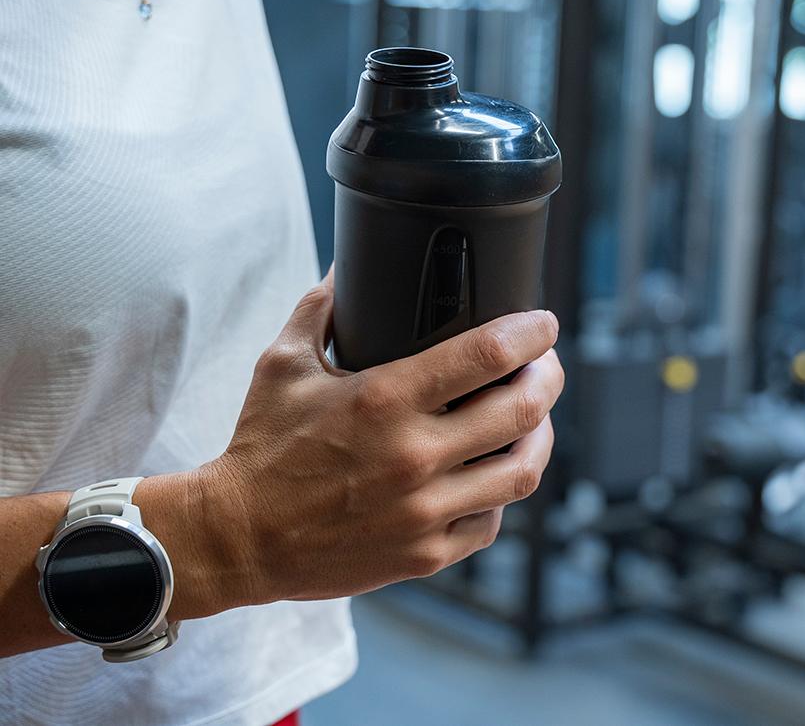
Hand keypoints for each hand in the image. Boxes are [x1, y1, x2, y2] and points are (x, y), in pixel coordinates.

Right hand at [192, 269, 562, 607]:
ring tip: (536, 418)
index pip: (486, 354)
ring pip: (522, 470)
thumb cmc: (261, 447)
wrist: (238, 538)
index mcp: (383, 399)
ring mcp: (424, 511)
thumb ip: (321, 308)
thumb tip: (347, 266)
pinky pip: (492, 522)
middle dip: (549, 377)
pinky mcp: (425, 554)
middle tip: (547, 365)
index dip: (531, 332)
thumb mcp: (283, 364)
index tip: (543, 323)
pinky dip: (502, 493)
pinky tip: (493, 473)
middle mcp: (413, 456)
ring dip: (541, 437)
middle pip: (523, 410)